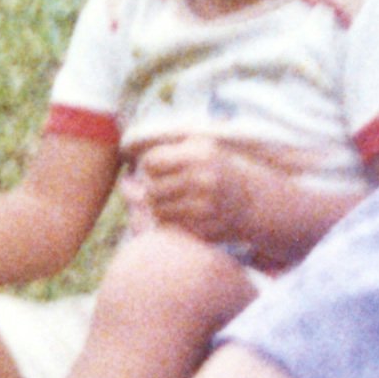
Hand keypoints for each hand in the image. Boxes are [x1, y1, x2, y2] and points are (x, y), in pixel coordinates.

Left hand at [131, 135, 268, 244]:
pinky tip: (184, 215)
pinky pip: (171, 228)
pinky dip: (172, 223)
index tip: (160, 169)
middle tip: (166, 188)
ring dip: (160, 208)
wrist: (253, 200)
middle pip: (152, 189)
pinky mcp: (206, 228)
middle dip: (153, 190)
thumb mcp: (199, 148)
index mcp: (200, 154)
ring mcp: (206, 206)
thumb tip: (125, 185)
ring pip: (158, 211)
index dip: (151, 166)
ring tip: (175, 201)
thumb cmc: (218, 169)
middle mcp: (203, 179)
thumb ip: (163, 156)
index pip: (151, 162)